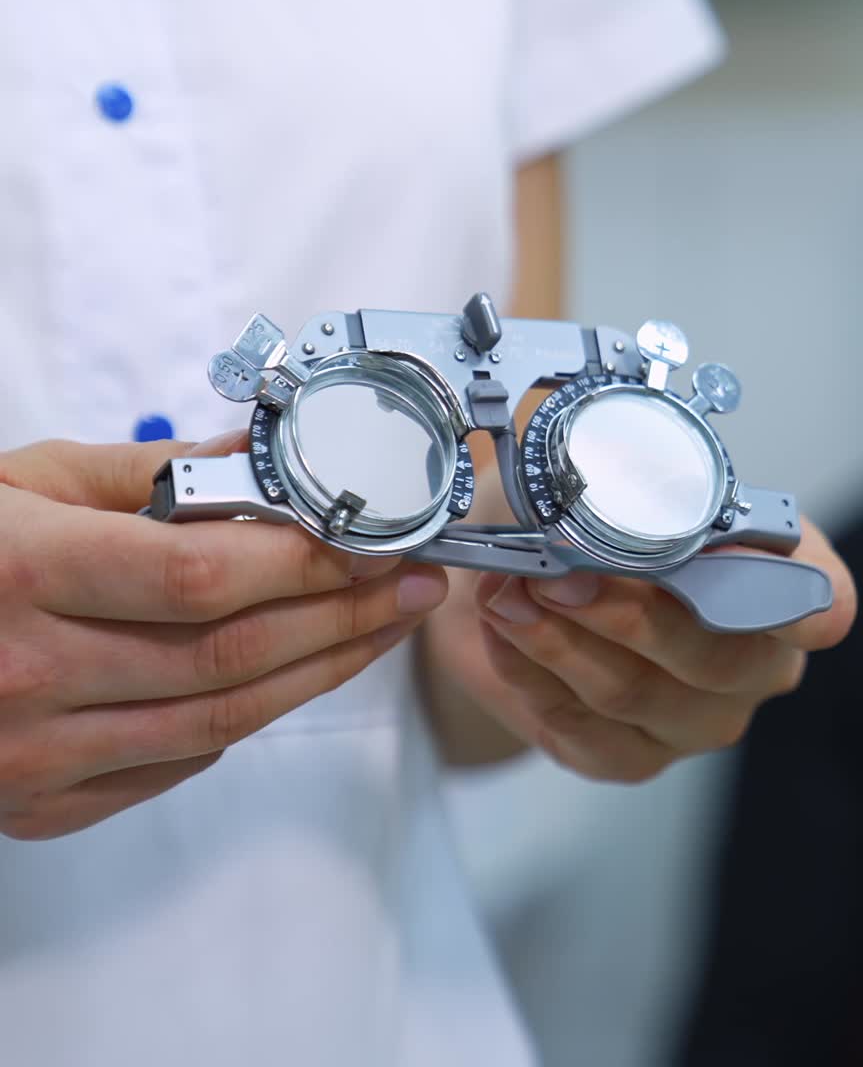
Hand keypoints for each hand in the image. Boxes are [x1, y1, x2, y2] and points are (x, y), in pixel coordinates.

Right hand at [0, 436, 447, 839]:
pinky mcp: (37, 807)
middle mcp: (25, 676)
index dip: (312, 563)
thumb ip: (150, 475)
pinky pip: (178, 764)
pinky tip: (297, 672)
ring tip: (387, 628)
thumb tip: (263, 460)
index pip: (204, 576)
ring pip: (223, 718)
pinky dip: (250, 715)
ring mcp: (30, 757)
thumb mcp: (22, 481)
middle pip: (234, 653)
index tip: (383, 539)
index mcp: (20, 574)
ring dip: (325, 671)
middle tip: (418, 585)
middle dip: (350, 617)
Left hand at [427, 518, 854, 781]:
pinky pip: (585, 732)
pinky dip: (532, 677)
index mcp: (782, 577)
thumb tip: (608, 477)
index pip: (824, 603)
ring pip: (636, 694)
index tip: (727, 570)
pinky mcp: (636, 756)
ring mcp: (700, 717)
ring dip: (558, 640)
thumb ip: (623, 479)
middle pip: (716, 656)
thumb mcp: (603, 476)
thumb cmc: (581, 520)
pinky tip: (504, 634)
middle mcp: (756, 657)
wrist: (518, 584)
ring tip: (508, 594)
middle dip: (627, 611)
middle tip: (558, 574)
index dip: (791, 597)